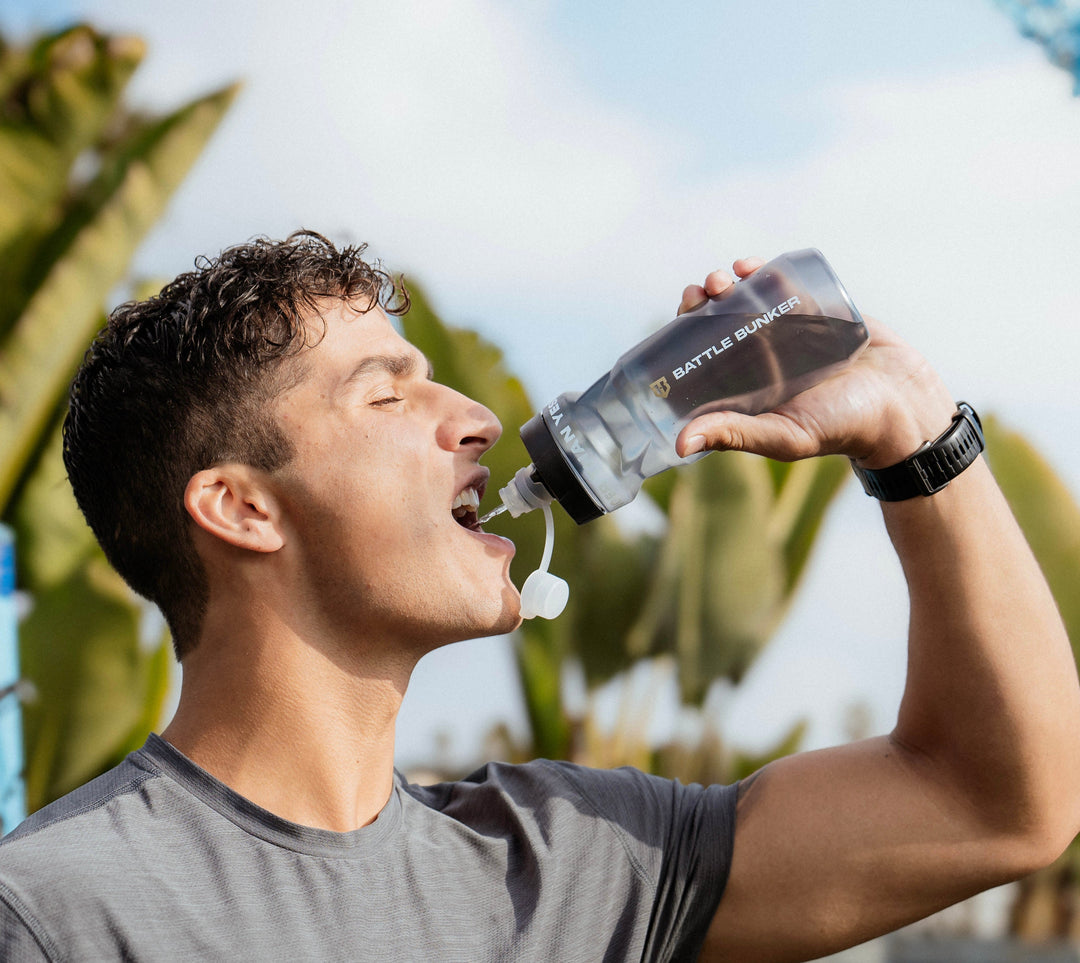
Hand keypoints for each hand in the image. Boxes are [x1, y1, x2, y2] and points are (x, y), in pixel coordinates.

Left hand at [674, 259, 956, 469]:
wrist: (905, 405)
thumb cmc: (843, 429)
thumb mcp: (784, 436)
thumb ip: (736, 435)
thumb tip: (679, 445)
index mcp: (747, 385)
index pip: (706, 351)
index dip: (689, 327)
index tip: (686, 306)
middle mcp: (765, 357)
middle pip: (723, 319)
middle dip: (710, 298)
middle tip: (710, 287)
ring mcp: (792, 333)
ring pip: (752, 299)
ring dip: (735, 281)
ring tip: (731, 274)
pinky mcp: (822, 313)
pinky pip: (789, 287)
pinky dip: (770, 273)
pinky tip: (755, 266)